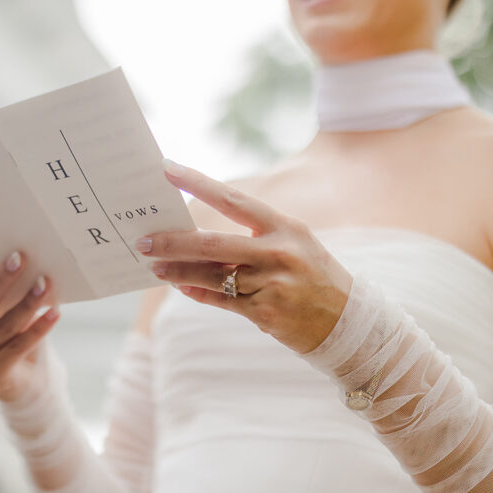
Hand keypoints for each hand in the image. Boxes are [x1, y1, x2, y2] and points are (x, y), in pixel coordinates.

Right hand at [0, 245, 59, 401]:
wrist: (32, 384)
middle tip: (19, 257)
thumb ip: (10, 295)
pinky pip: (17, 347)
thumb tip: (30, 267)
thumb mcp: (10, 312)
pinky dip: (38, 329)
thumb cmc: (20, 337)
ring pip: (3, 326)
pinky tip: (53, 314)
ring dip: (27, 304)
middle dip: (1, 280)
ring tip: (45, 284)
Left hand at [137, 160, 352, 353]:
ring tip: (154, 266)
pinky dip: (197, 293)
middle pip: (212, 244)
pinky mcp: (265, 311)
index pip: (232, 199)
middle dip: (173, 242)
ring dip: (177, 271)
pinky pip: (221, 299)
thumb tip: (199, 237)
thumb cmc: (313, 277)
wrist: (350, 323)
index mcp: (284, 227)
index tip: (167, 169)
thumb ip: (252, 238)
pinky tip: (181, 287)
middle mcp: (278, 252)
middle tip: (143, 241)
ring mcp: (272, 283)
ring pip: (211, 275)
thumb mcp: (293, 246)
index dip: (197, 183)